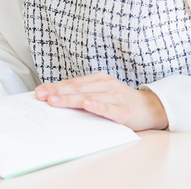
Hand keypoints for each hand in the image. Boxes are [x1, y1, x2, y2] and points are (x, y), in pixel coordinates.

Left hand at [34, 72, 167, 131]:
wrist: (151, 107)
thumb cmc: (120, 101)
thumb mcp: (101, 93)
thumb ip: (82, 95)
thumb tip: (55, 98)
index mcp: (98, 79)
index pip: (72, 83)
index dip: (55, 86)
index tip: (39, 92)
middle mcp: (106, 84)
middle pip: (77, 88)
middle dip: (57, 92)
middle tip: (41, 96)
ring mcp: (115, 96)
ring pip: (89, 97)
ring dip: (70, 99)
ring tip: (55, 101)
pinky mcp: (124, 111)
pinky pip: (108, 109)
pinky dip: (97, 106)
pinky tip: (86, 105)